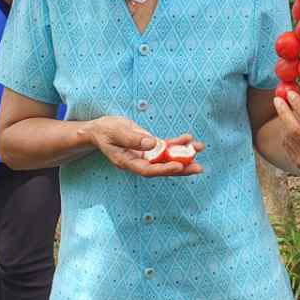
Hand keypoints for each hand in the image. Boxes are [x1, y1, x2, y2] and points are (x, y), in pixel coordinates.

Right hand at [80, 116, 204, 176]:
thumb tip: (152, 143)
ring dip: (184, 154)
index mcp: (127, 162)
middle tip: (198, 168)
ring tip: (200, 149)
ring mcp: (145, 155)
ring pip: (166, 158)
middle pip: (161, 168)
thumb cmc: (104, 131)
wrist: (100, 130)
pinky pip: (165, 147)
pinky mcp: (149, 147)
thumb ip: (132, 138)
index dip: (164, 169)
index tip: (178, 166)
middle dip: (181, 168)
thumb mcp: (115, 132)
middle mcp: (138, 161)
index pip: (147, 170)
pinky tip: (189, 139)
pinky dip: (177, 143)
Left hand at [272, 88, 299, 173]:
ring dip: (286, 122)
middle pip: (295, 128)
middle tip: (278, 99)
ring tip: (288, 114)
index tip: (290, 93)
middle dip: (284, 112)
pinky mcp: (298, 163)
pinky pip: (287, 144)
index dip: (299, 105)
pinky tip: (291, 130)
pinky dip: (286, 133)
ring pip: (289, 135)